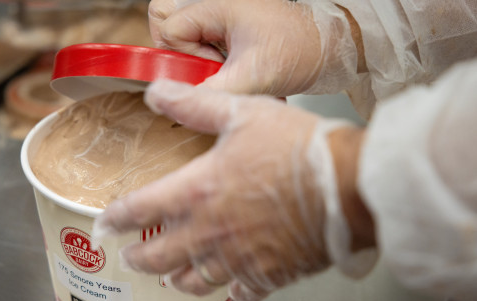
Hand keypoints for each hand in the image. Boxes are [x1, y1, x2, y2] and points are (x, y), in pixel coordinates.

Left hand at [92, 80, 373, 300]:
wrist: (347, 184)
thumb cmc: (297, 149)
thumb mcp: (243, 114)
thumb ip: (195, 105)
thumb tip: (157, 93)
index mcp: (199, 192)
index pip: (140, 209)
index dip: (116, 217)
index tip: (105, 223)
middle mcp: (212, 232)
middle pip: (160, 255)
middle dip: (139, 257)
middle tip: (131, 257)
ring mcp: (240, 257)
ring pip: (196, 280)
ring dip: (177, 278)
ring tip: (171, 277)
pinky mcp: (271, 272)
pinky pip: (243, 291)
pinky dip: (233, 290)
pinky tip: (233, 286)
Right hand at [148, 0, 362, 95]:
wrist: (323, 50)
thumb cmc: (298, 49)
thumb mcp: (254, 75)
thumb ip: (213, 91)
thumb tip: (181, 102)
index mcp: (216, 6)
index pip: (170, 29)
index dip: (184, 56)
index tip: (210, 70)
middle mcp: (214, 7)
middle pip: (167, 21)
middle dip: (179, 52)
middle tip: (206, 68)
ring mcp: (219, 18)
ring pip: (182, 34)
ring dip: (196, 58)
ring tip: (224, 69)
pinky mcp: (226, 31)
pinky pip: (200, 42)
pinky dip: (211, 62)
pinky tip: (234, 71)